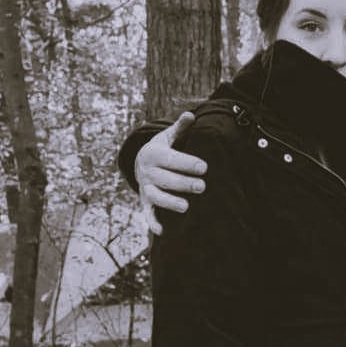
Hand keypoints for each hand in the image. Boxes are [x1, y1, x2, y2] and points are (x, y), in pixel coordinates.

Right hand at [135, 111, 208, 234]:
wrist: (141, 163)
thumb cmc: (162, 150)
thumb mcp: (168, 137)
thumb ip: (180, 127)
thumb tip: (191, 115)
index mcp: (153, 154)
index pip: (170, 159)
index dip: (186, 163)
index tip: (204, 167)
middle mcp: (147, 172)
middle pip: (165, 179)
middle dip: (183, 184)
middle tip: (203, 187)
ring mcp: (145, 188)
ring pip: (156, 196)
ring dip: (169, 202)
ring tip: (186, 207)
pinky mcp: (145, 202)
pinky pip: (147, 213)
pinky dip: (152, 223)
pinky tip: (162, 231)